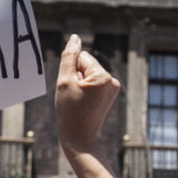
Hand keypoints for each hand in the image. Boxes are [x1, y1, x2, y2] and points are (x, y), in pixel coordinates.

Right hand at [55, 34, 120, 156]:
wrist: (79, 139)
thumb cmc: (69, 112)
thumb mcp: (64, 82)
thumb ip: (69, 57)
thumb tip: (75, 38)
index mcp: (103, 76)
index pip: (81, 57)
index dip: (70, 72)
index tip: (71, 90)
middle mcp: (112, 80)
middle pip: (86, 65)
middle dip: (76, 77)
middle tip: (74, 98)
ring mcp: (113, 88)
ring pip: (88, 74)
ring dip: (79, 84)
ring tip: (78, 102)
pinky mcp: (110, 95)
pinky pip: (93, 84)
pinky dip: (85, 91)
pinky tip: (83, 104)